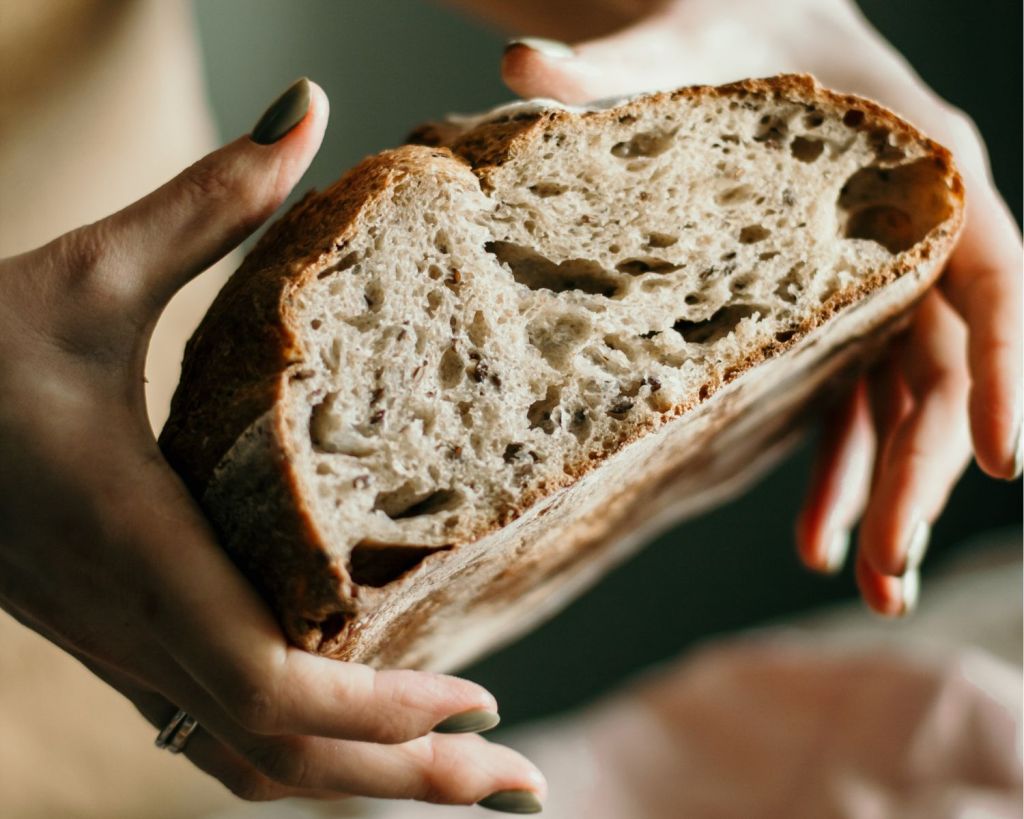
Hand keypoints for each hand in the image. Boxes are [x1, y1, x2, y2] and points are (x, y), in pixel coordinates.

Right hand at [0, 78, 544, 809]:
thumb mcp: (88, 276)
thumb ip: (207, 202)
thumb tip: (302, 109)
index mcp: (139, 553)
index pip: (272, 689)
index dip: (380, 716)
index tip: (479, 700)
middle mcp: (140, 627)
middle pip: (282, 760)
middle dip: (403, 784)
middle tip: (516, 785)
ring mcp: (130, 650)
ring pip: (251, 764)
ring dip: (363, 785)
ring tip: (466, 784)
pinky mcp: (128, 641)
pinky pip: (224, 733)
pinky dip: (308, 754)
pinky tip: (367, 738)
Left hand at [496, 0, 1021, 614]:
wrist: (736, 25)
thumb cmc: (726, 22)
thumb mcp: (678, 39)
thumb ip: (610, 69)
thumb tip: (520, 69)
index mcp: (919, 168)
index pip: (991, 278)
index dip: (1005, 369)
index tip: (1004, 460)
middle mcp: (915, 233)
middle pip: (946, 366)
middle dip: (924, 471)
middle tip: (887, 573)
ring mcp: (878, 280)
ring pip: (904, 400)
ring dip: (887, 491)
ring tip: (864, 580)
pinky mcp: (836, 309)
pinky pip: (852, 397)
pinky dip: (838, 465)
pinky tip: (811, 534)